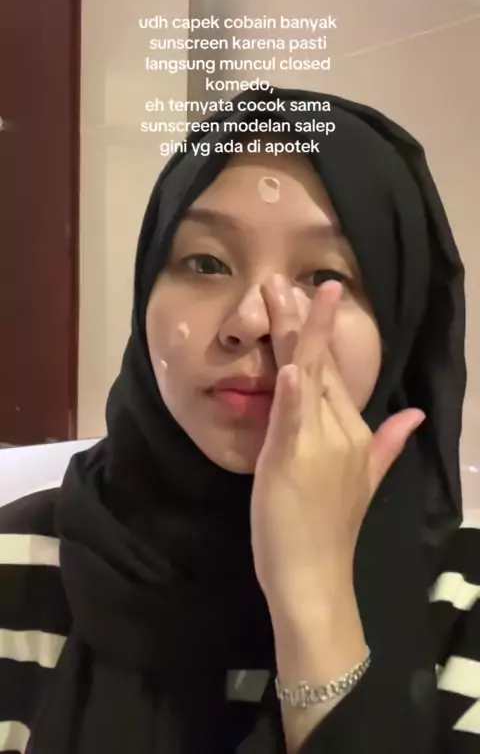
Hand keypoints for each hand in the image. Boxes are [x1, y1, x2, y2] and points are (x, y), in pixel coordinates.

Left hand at [250, 276, 424, 612]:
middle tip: (283, 278)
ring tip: (279, 294)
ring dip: (292, 334)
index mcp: (353, 432)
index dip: (318, 332)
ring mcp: (318, 443)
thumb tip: (416, 414)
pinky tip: (291, 366)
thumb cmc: (329, 531)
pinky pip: (294, 419)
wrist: (316, 579)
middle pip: (320, 364)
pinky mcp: (292, 460)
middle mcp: (341, 430)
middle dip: (302, 318)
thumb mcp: (366, 480)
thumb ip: (389, 443)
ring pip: (305, 377)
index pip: (334, 371)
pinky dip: (293, 393)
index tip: (307, 295)